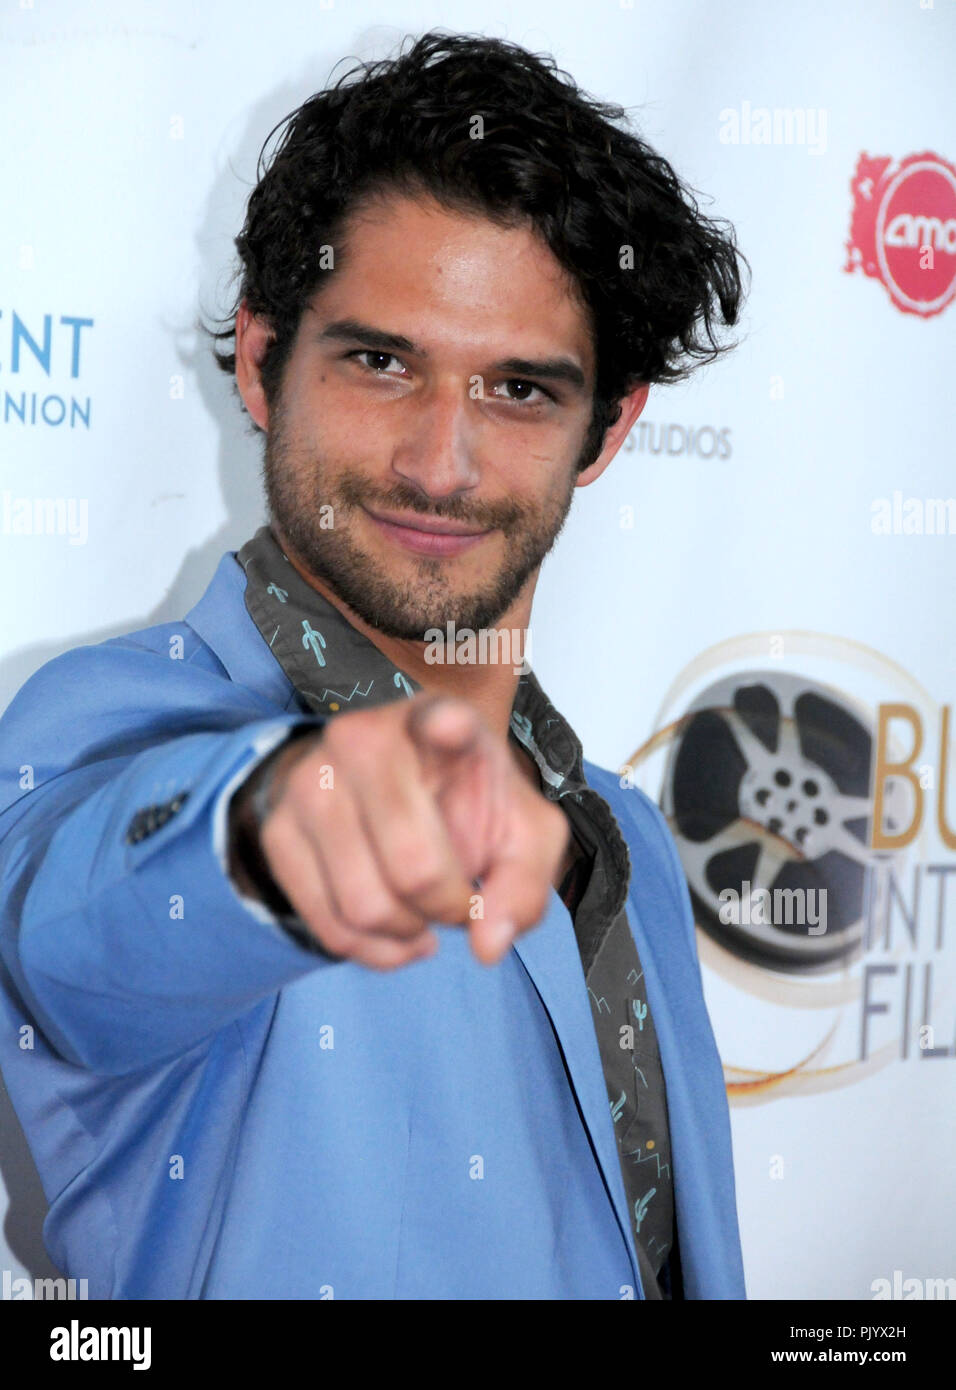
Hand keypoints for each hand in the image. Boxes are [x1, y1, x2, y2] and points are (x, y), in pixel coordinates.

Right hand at [229, 692, 569, 969]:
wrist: (383, 789)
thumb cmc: (464, 803)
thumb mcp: (520, 831)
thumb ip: (523, 882)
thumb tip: (487, 946)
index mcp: (437, 721)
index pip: (441, 718)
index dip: (449, 726)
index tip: (453, 727)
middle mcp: (365, 740)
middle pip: (413, 866)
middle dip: (449, 909)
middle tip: (458, 904)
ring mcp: (311, 782)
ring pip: (364, 907)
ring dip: (408, 933)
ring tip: (425, 914)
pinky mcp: (278, 829)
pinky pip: (328, 924)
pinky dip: (374, 951)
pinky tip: (398, 932)